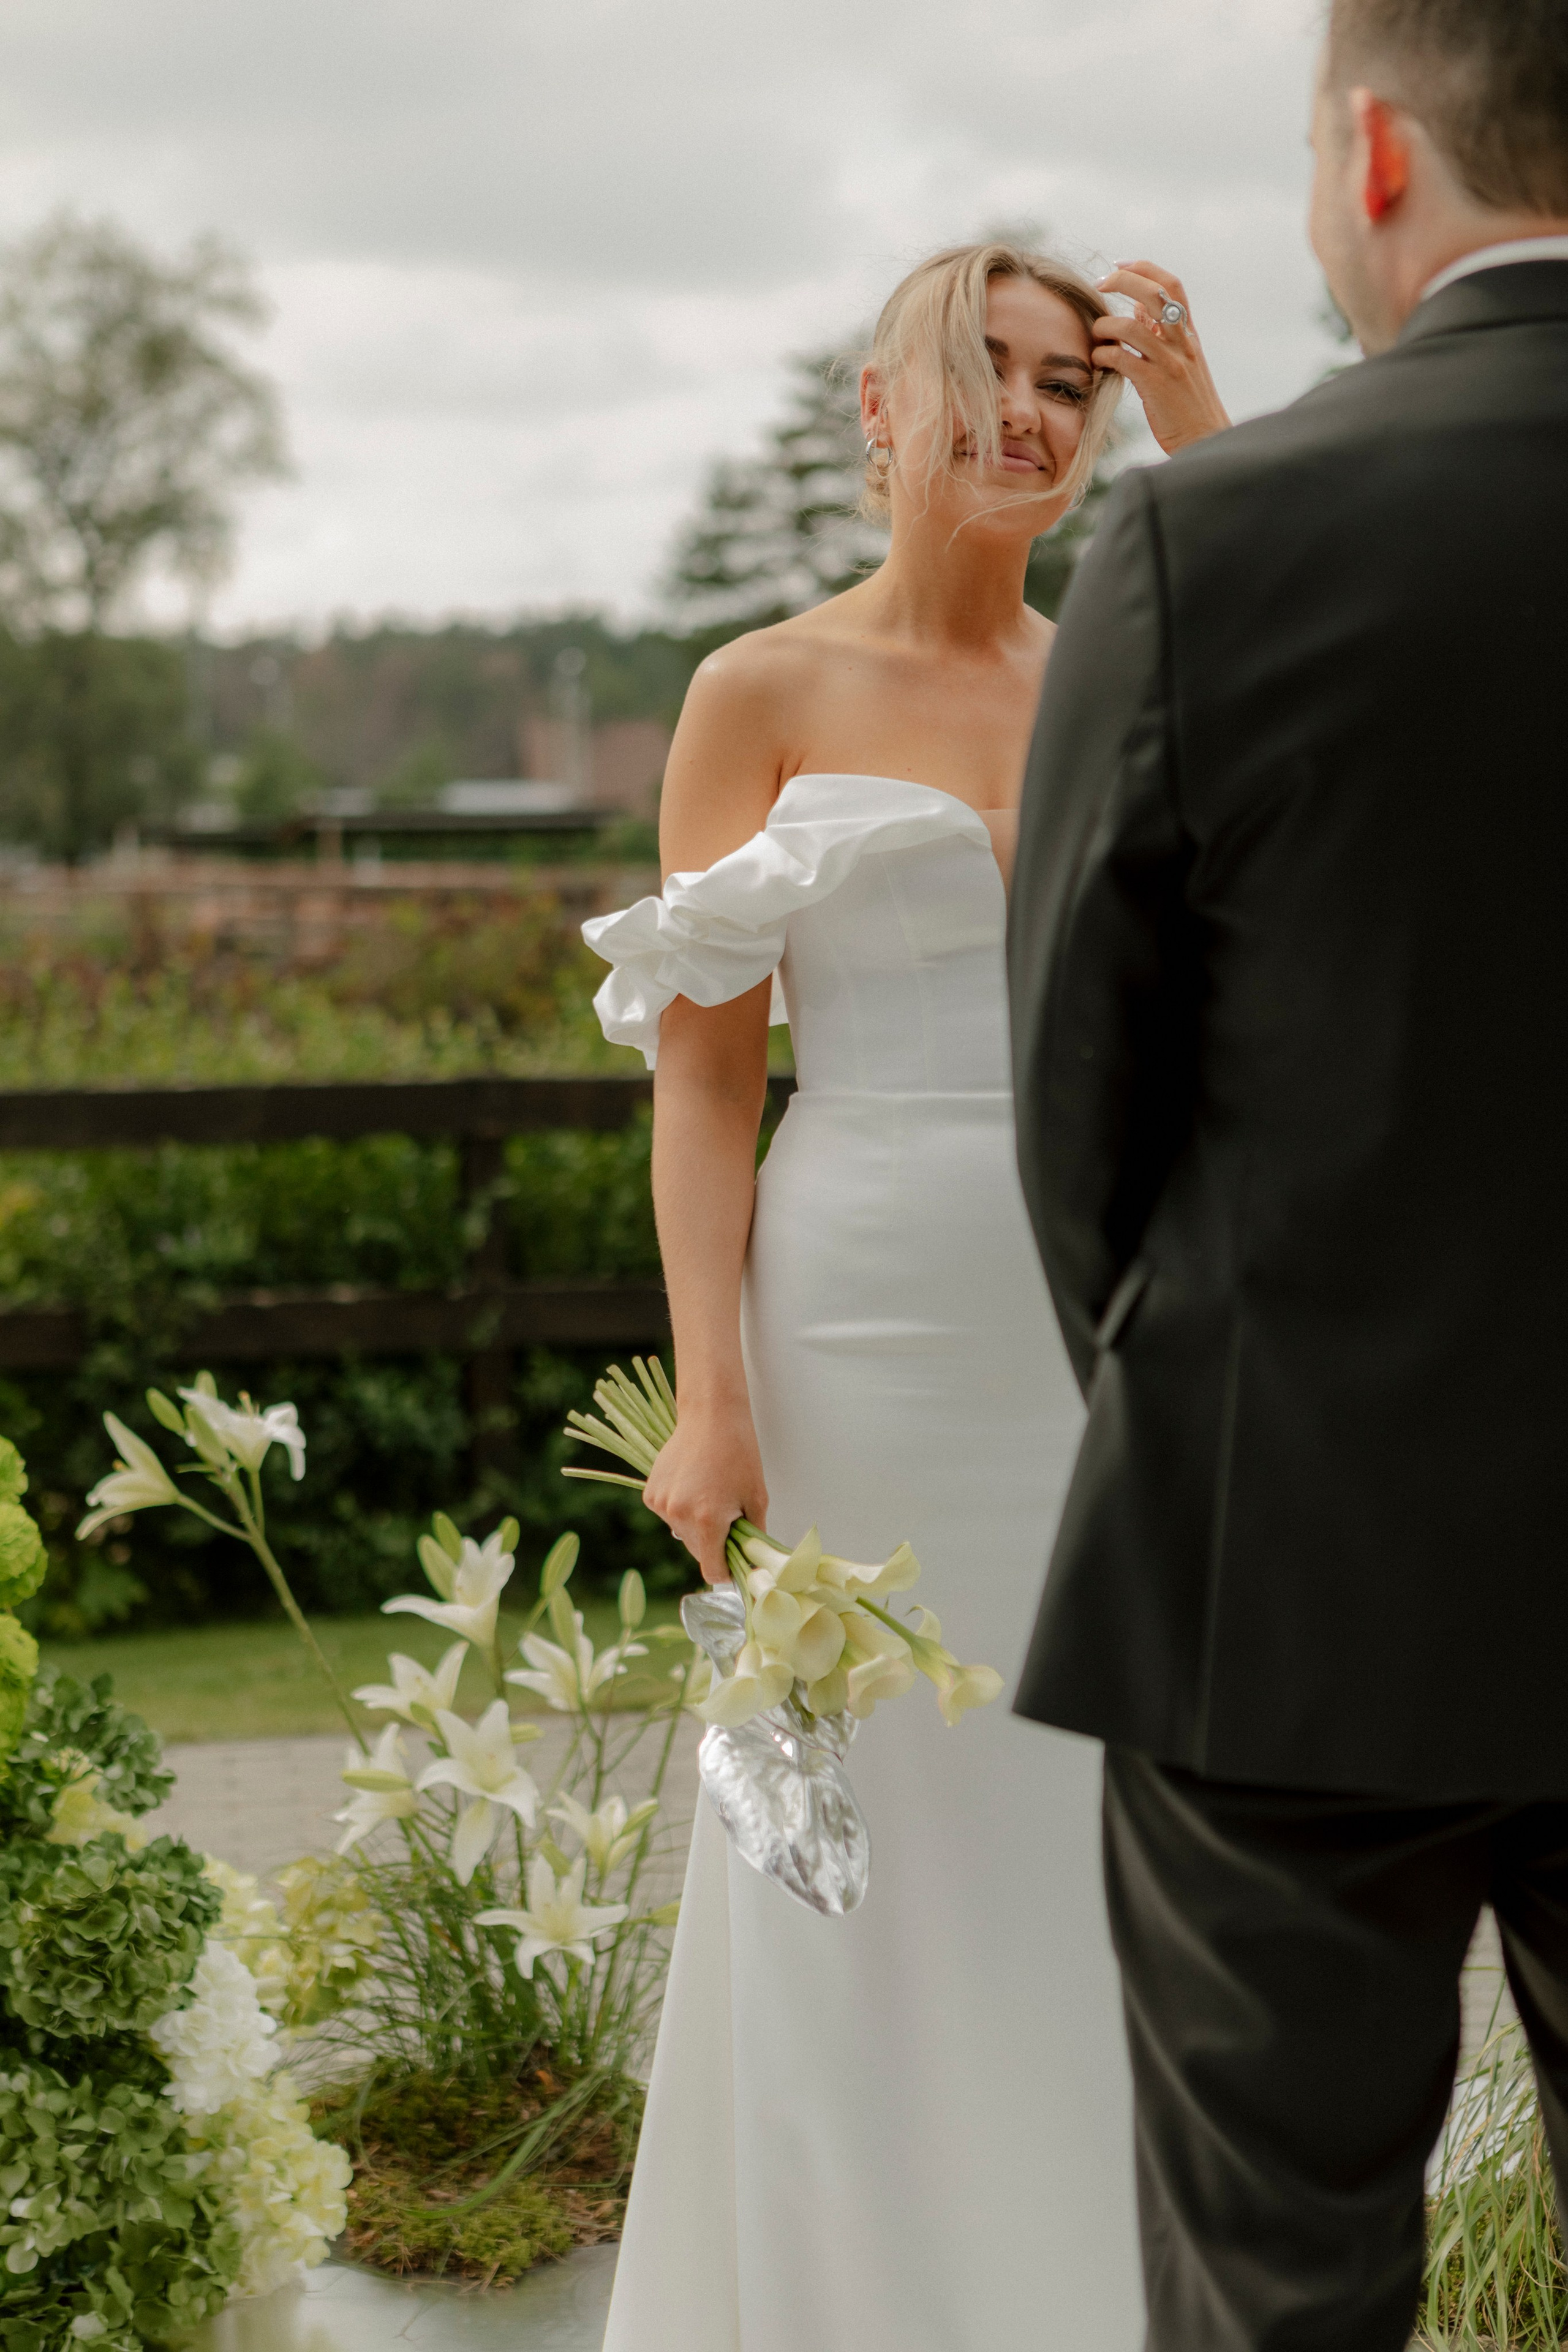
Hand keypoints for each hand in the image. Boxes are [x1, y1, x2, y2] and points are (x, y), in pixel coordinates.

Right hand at [642, 1395, 768, 1586]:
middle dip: (713, 1543)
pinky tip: (693, 1485)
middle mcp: (678, 1515)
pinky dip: (681, 1509)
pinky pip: (669, 1515)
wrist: (711, 1417)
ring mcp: (661, 1504)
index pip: (711, 1570)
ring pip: (682, 1533)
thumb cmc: (739, 1454)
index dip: (725, 1571)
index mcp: (707, 1520)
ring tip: (709, 1493)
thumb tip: (753, 1564)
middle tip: (727, 1516)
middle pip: (697, 1551)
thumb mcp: (757, 1498)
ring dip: (696, 1525)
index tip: (733, 1562)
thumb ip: (753, 1536)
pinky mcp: (650, 1493)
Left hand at [1092, 261, 1230, 454]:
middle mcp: (1182, 343)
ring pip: (1131, 327)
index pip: (1172, 286)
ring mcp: (1170, 363)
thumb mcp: (1180, 362)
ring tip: (1096, 338)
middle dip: (1122, 281)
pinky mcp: (1156, 385)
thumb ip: (1160, 333)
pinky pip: (1123, 359)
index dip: (1144, 268)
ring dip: (1105, 327)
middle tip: (1099, 285)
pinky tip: (1098, 362)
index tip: (1119, 264)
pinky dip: (1104, 356)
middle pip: (1154, 293)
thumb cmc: (1187, 403)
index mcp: (1189, 334)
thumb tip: (1139, 307)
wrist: (1204, 440)